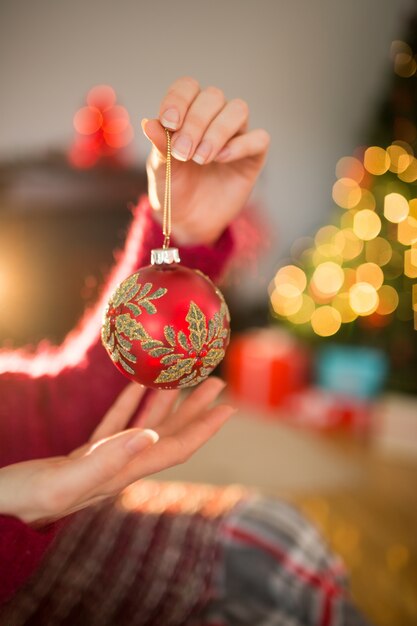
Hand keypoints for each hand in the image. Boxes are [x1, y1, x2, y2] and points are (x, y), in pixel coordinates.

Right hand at [0, 378, 233, 524]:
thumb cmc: (24, 499)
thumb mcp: (64, 481)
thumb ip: (107, 459)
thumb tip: (150, 435)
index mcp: (122, 473)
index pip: (174, 448)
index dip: (204, 428)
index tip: (228, 407)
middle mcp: (120, 466)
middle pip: (168, 434)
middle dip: (195, 409)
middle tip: (215, 381)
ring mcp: (104, 460)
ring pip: (145, 426)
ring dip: (167, 402)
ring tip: (183, 377)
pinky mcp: (85, 454)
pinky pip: (116, 422)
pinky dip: (130, 402)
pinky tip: (138, 385)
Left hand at [142, 76, 269, 244]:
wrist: (187, 221)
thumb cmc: (172, 189)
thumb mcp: (160, 169)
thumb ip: (159, 146)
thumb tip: (150, 123)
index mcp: (187, 114)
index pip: (187, 88)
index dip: (179, 99)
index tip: (169, 123)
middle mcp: (213, 118)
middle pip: (213, 97)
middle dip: (196, 122)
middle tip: (183, 152)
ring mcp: (236, 135)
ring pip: (238, 110)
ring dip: (217, 131)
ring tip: (200, 158)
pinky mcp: (253, 157)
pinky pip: (259, 138)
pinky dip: (240, 145)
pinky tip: (221, 159)